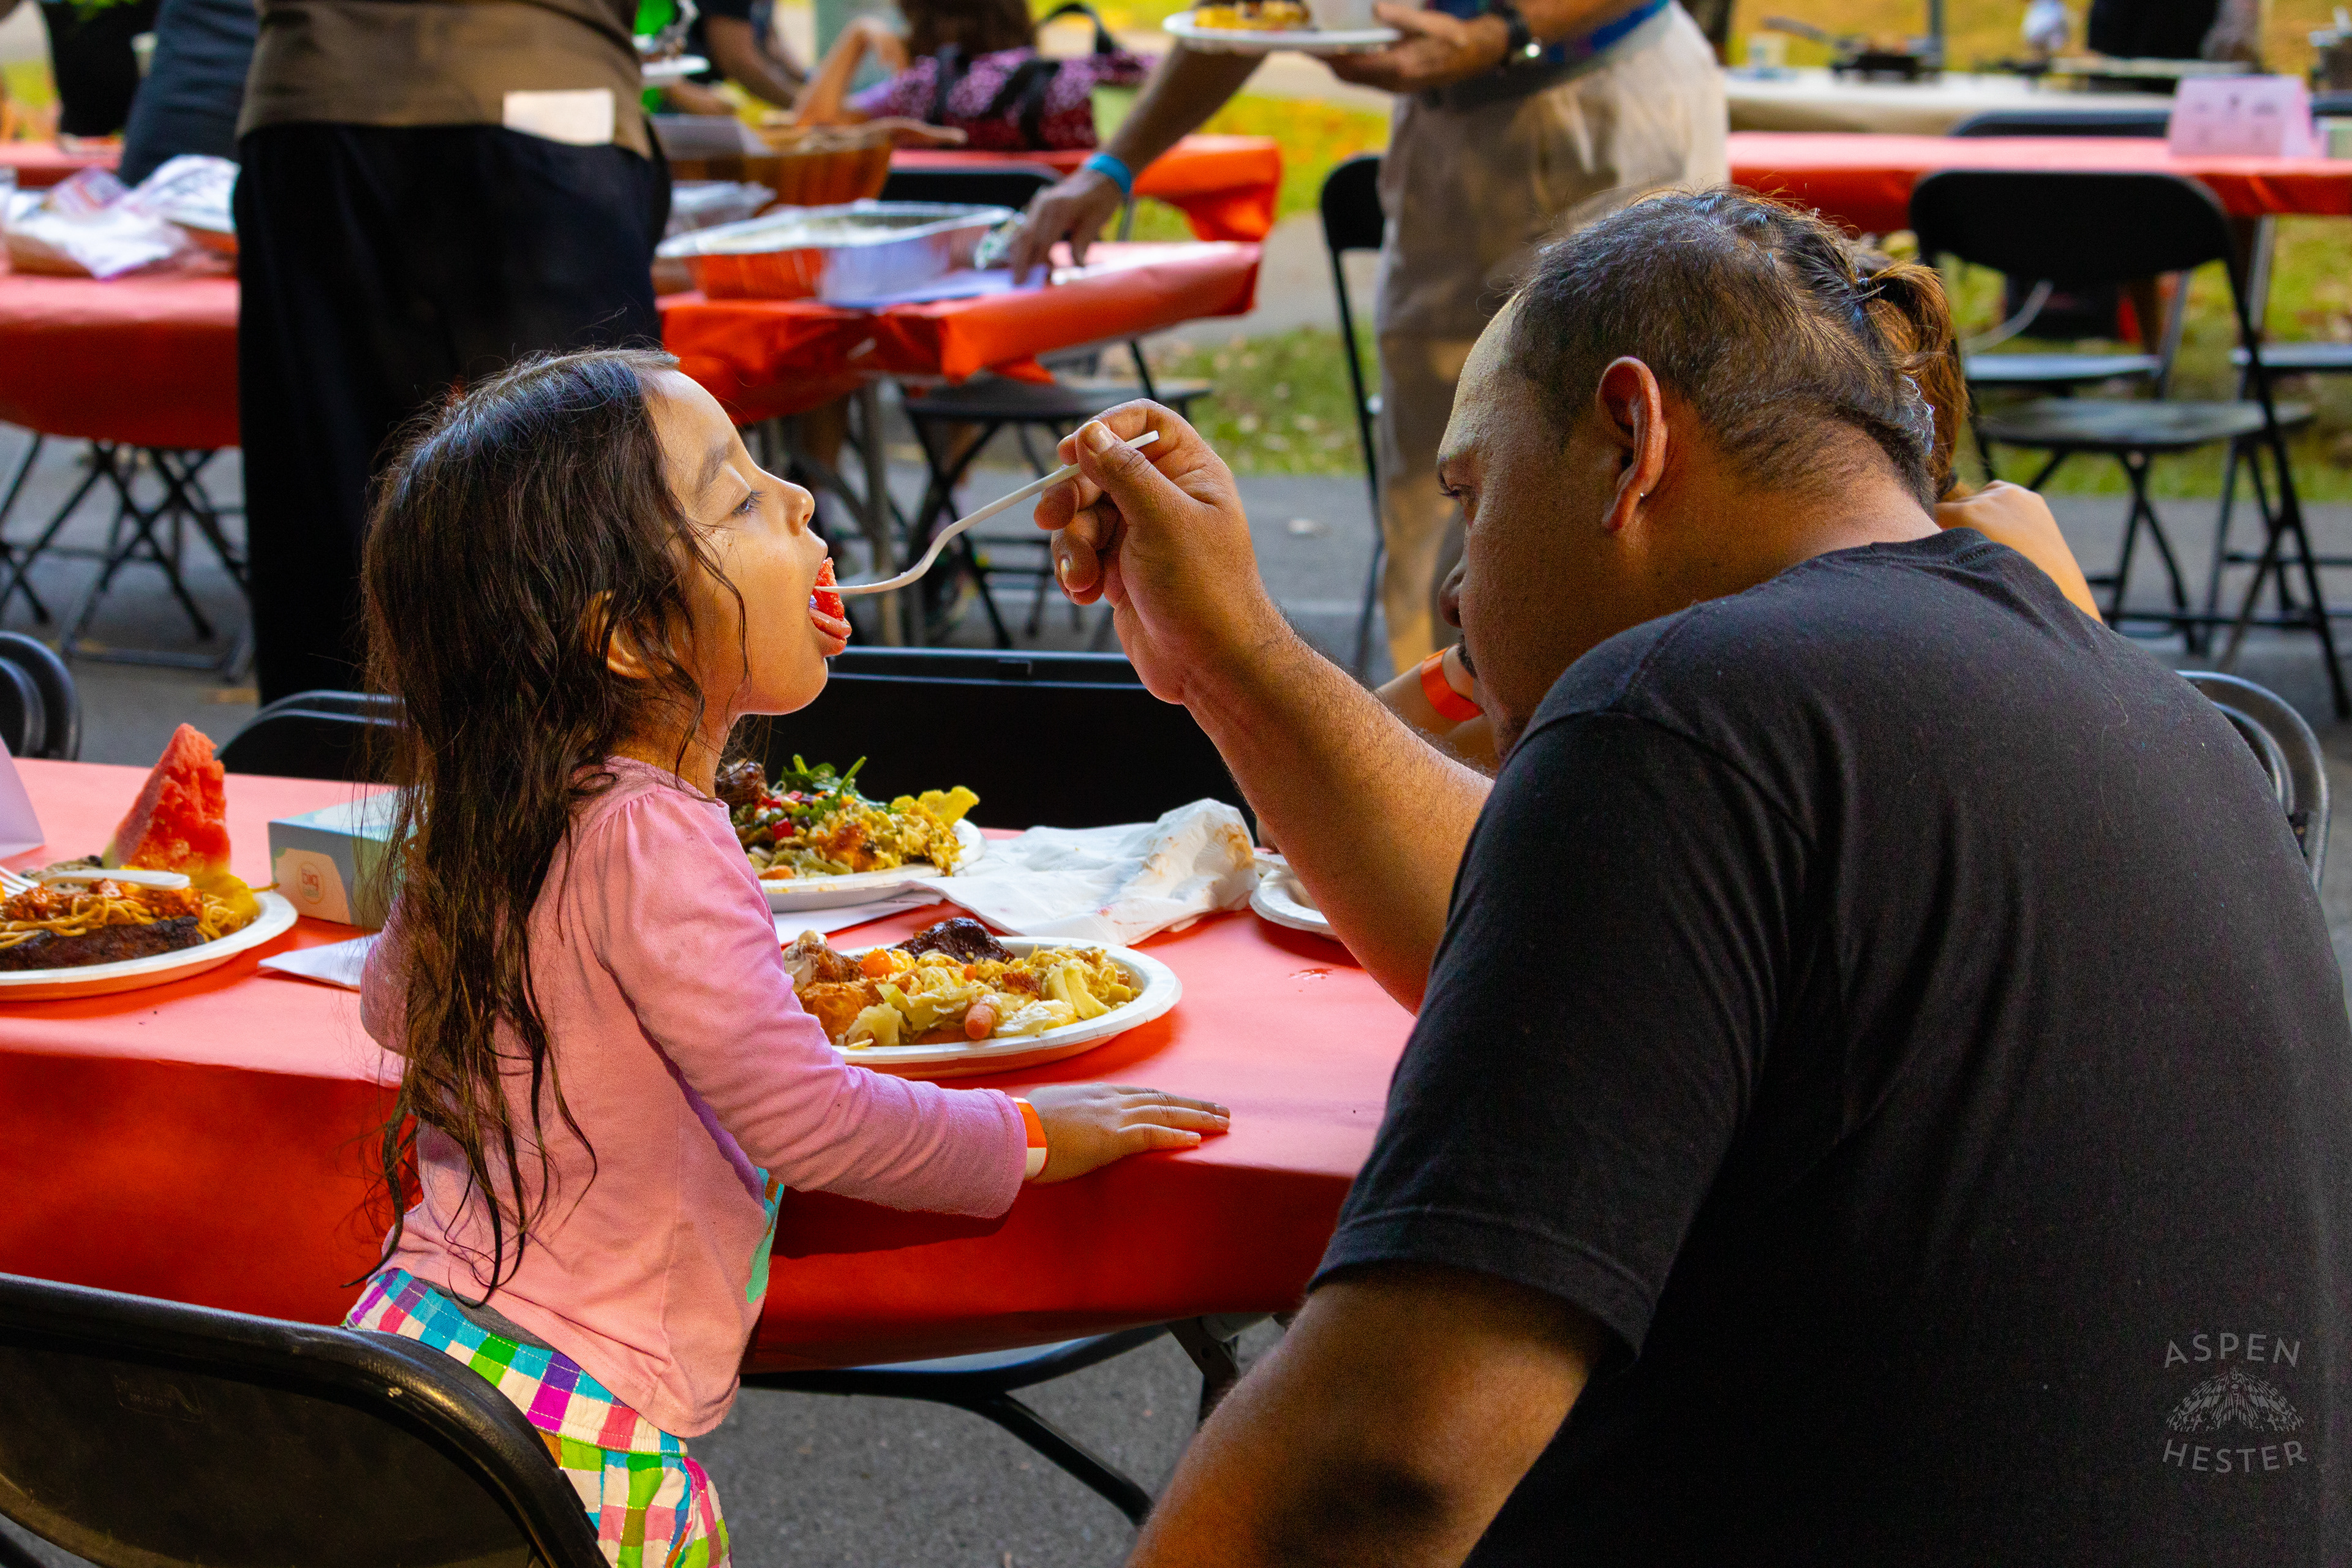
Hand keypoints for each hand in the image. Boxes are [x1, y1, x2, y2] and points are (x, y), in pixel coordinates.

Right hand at [1003, 168, 1126, 278]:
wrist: (1099, 176)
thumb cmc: (1101, 198)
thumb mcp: (1097, 220)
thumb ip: (1083, 242)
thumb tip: (1078, 267)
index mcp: (1059, 206)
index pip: (1043, 239)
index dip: (1037, 261)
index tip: (1033, 279)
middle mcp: (1044, 204)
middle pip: (1025, 236)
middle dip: (1019, 261)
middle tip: (1016, 282)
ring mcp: (1038, 205)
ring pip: (1021, 233)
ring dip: (1019, 255)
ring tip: (1021, 275)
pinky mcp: (1037, 208)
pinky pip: (1026, 229)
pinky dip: (1025, 247)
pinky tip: (1028, 262)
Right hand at [1026, 1083, 1230, 1182]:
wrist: (1011, 1131)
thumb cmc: (1022, 1126)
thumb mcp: (1051, 1111)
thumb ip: (1069, 1114)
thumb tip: (1067, 1122)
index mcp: (1096, 1093)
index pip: (1143, 1094)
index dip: (1170, 1098)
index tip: (1189, 1101)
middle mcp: (1110, 1100)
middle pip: (1163, 1099)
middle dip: (1195, 1105)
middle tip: (1222, 1111)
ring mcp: (1112, 1117)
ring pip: (1165, 1113)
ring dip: (1198, 1118)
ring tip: (1223, 1123)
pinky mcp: (1112, 1138)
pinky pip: (1152, 1135)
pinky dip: (1176, 1135)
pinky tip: (1197, 1139)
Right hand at [1031, 403, 1289, 706]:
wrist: (1210, 665)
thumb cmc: (1204, 591)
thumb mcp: (1162, 520)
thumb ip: (1123, 471)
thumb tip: (1090, 434)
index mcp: (1189, 472)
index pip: (1146, 423)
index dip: (1106, 429)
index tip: (1069, 450)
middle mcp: (1165, 498)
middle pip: (1099, 471)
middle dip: (1072, 499)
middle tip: (1050, 519)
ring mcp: (1142, 535)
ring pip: (1083, 516)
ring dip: (1073, 546)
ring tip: (1082, 578)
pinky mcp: (1122, 570)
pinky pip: (1082, 553)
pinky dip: (1076, 572)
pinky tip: (1085, 594)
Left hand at [1328, 2, 1509, 92]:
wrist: (1473, 57)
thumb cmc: (1453, 37)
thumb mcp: (1429, 23)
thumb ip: (1401, 17)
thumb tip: (1376, 9)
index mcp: (1400, 66)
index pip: (1355, 66)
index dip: (1330, 58)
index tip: (1313, 46)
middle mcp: (1394, 82)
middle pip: (1350, 77)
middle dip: (1328, 63)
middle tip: (1309, 46)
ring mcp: (1396, 87)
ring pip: (1357, 80)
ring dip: (1338, 67)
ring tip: (1321, 50)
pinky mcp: (1398, 86)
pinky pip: (1367, 80)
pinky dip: (1352, 68)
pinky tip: (1346, 54)